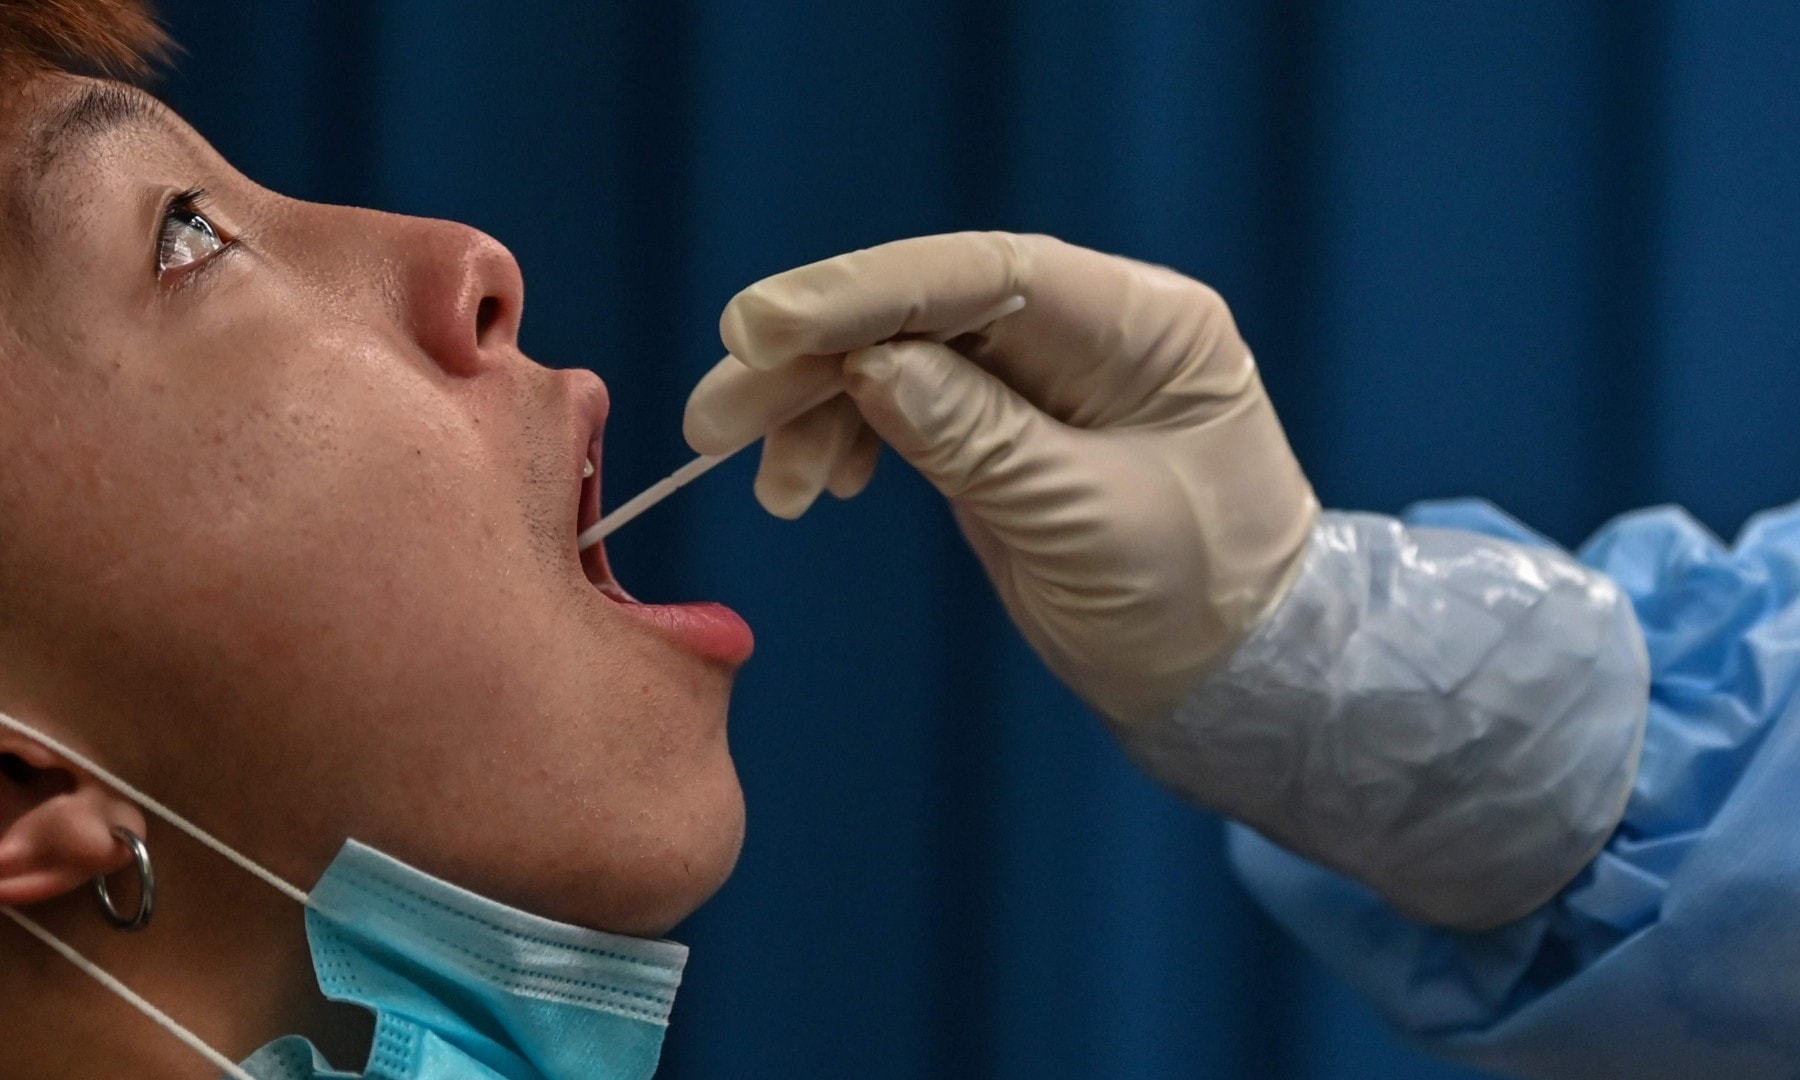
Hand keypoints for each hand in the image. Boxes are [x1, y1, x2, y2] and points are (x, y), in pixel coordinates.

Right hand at [684, 232, 1316, 723]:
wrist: (1230, 681)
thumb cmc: (1193, 602)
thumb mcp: (1083, 522)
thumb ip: (977, 439)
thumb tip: (867, 366)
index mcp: (1141, 324)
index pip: (987, 274)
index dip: (866, 291)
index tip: (762, 326)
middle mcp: (1086, 329)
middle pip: (925, 309)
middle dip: (815, 356)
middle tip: (717, 417)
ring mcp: (1038, 376)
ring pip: (898, 356)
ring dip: (817, 410)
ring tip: (777, 489)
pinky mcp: (1001, 426)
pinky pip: (903, 407)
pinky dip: (847, 438)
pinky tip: (818, 485)